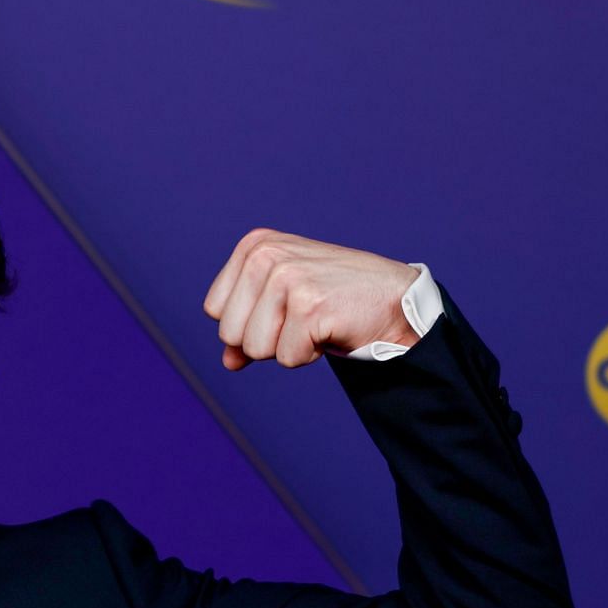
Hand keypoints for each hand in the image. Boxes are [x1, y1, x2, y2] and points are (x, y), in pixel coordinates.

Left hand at [202, 228, 420, 369]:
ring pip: (255, 348)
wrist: (392, 299)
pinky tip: (330, 328)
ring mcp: (287, 277)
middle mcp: (266, 255)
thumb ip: (248, 327)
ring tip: (315, 322)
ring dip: (288, 347)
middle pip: (229, 333)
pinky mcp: (309, 305)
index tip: (283, 308)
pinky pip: (287, 357)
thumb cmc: (334, 299)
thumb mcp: (282, 303)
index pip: (215, 310)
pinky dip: (310, 354)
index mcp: (254, 246)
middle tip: (302, 318)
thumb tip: (227, 362)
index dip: (248, 323)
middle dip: (266, 338)